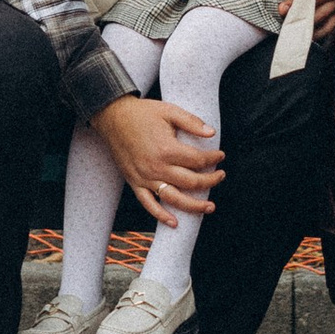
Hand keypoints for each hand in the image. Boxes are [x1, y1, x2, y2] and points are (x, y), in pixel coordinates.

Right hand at [96, 89, 221, 229]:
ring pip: (174, 199)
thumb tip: (212, 132)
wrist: (113, 117)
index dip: (213, 159)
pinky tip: (174, 222)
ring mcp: (145, 178)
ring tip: (209, 207)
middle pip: (191, 182)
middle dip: (210, 181)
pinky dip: (161, 216)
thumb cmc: (142, 113)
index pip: (198, 160)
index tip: (220, 155)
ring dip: (194, 206)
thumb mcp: (169, 111)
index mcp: (167, 149)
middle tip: (221, 177)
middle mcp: (157, 167)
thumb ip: (191, 122)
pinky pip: (149, 204)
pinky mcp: (135, 183)